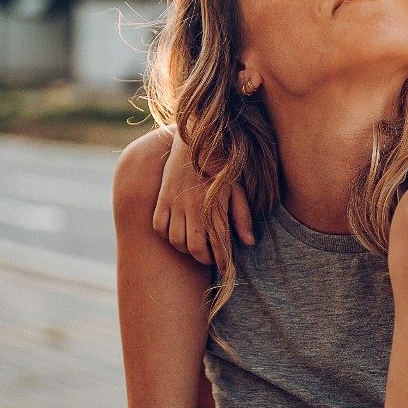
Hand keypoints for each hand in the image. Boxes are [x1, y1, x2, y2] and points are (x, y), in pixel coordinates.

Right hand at [152, 126, 255, 269]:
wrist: (197, 138)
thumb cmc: (222, 164)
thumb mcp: (237, 188)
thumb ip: (242, 215)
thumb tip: (248, 242)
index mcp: (214, 206)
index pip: (219, 245)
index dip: (222, 262)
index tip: (226, 269)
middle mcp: (193, 208)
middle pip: (195, 249)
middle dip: (204, 258)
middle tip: (211, 258)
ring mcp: (175, 203)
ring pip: (176, 241)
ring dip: (186, 248)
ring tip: (196, 245)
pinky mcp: (162, 198)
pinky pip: (159, 227)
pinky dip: (167, 235)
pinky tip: (178, 231)